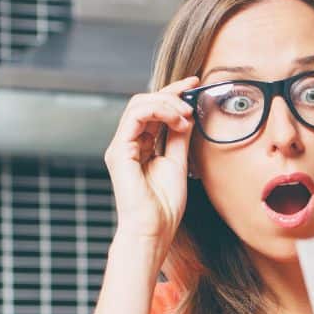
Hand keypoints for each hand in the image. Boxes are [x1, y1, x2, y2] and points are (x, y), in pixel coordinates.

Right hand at [103, 75, 201, 245]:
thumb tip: (188, 114)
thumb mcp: (179, 162)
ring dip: (167, 103)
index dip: (173, 93)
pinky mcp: (119, 150)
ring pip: (139, 103)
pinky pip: (136, 116)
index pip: (153, 109)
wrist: (154, 229)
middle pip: (145, 101)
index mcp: (140, 145)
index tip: (195, 84)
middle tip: (193, 101)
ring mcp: (121, 145)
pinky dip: (159, 111)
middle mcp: (128, 143)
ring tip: (186, 116)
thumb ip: (180, 137)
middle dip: (172, 95)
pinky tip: (177, 120)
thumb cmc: (165, 205)